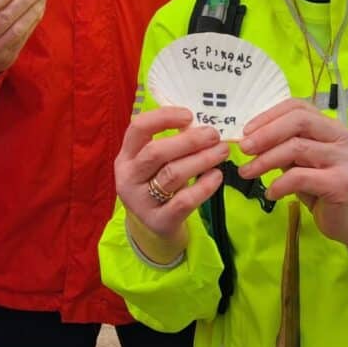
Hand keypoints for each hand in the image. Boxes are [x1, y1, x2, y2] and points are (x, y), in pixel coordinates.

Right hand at [115, 107, 228, 263]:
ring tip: (222, 151)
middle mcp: (128, 178)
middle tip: (213, 135)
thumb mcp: (154, 165)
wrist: (152, 230)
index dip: (164, 117)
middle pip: (157, 152)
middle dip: (189, 140)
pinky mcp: (158, 221)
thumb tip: (199, 123)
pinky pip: (183, 201)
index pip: (138, 128)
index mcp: (125, 157)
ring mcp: (141, 202)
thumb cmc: (157, 187)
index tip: (189, 115)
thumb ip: (169, 144)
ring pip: (172, 174)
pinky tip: (217, 176)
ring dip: (201, 159)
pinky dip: (203, 186)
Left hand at [237, 99, 347, 250]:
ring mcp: (344, 159)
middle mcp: (341, 137)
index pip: (298, 107)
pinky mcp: (341, 183)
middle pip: (298, 121)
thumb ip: (284, 145)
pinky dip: (279, 184)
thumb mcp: (302, 160)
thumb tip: (249, 138)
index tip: (246, 131)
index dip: (269, 115)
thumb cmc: (323, 186)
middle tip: (244, 148)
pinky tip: (270, 193)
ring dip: (265, 160)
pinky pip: (300, 177)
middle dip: (266, 133)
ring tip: (248, 172)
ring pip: (297, 148)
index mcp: (331, 126)